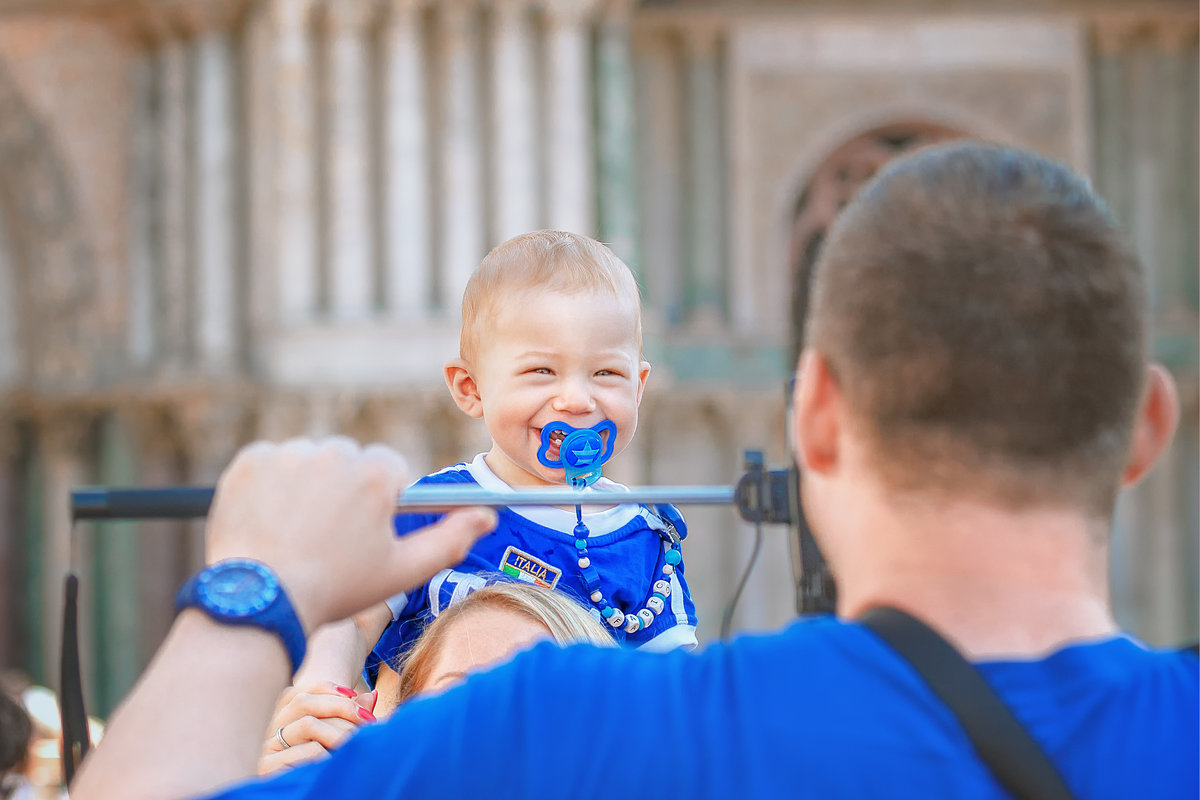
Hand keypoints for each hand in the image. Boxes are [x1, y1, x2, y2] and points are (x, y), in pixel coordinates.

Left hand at [205, 437, 496, 631]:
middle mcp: (334, 452)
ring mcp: (288, 454)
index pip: (390, 470)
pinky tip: (270, 523)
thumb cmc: (337, 589)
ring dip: (307, 487)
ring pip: (310, 461)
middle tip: (328, 538)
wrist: (261, 601)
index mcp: (377, 473)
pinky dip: (270, 487)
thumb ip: (451, 539)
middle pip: (349, 462)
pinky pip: (270, 463)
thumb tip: (487, 516)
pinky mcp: (249, 462)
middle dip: (343, 491)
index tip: (365, 531)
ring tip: (296, 534)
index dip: (381, 503)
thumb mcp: (403, 571)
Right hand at [259, 682, 377, 774]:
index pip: (302, 690)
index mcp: (283, 716)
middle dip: (341, 708)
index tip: (355, 696)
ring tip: (354, 743)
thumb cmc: (323, 763)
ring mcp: (267, 746)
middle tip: (367, 720)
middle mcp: (271, 727)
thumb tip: (372, 696)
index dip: (329, 689)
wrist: (301, 794)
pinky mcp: (268, 766)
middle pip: (305, 702)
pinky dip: (329, 753)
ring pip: (308, 724)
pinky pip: (309, 751)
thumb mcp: (337, 735)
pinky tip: (336, 760)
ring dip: (339, 732)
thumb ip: (351, 716)